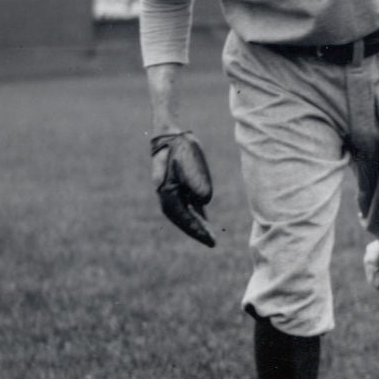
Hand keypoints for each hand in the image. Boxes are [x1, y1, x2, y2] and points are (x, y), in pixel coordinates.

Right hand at [150, 131, 214, 247]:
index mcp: (167, 193)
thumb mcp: (189, 163)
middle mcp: (168, 196)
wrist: (171, 136)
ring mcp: (173, 192)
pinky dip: (196, 214)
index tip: (209, 239)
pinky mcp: (180, 186)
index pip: (183, 217)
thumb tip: (204, 201)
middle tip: (212, 243)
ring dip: (197, 225)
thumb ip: (197, 183)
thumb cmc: (179, 149)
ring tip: (210, 236)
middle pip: (183, 219)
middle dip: (197, 231)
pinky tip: (205, 222)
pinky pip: (188, 204)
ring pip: (186, 214)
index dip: (196, 230)